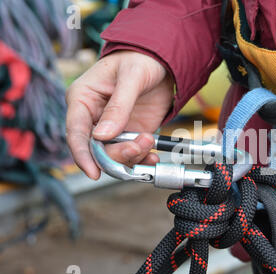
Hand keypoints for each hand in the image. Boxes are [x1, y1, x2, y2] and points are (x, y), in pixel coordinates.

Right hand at [66, 50, 173, 179]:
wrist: (161, 61)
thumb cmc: (139, 59)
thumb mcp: (131, 77)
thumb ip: (119, 106)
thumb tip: (103, 135)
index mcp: (82, 99)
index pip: (75, 132)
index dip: (82, 155)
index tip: (93, 172)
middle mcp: (93, 118)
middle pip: (95, 150)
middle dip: (117, 155)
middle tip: (138, 146)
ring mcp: (112, 128)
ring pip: (114, 155)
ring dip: (132, 155)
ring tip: (149, 140)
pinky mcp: (129, 134)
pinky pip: (131, 154)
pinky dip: (141, 159)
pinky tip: (152, 156)